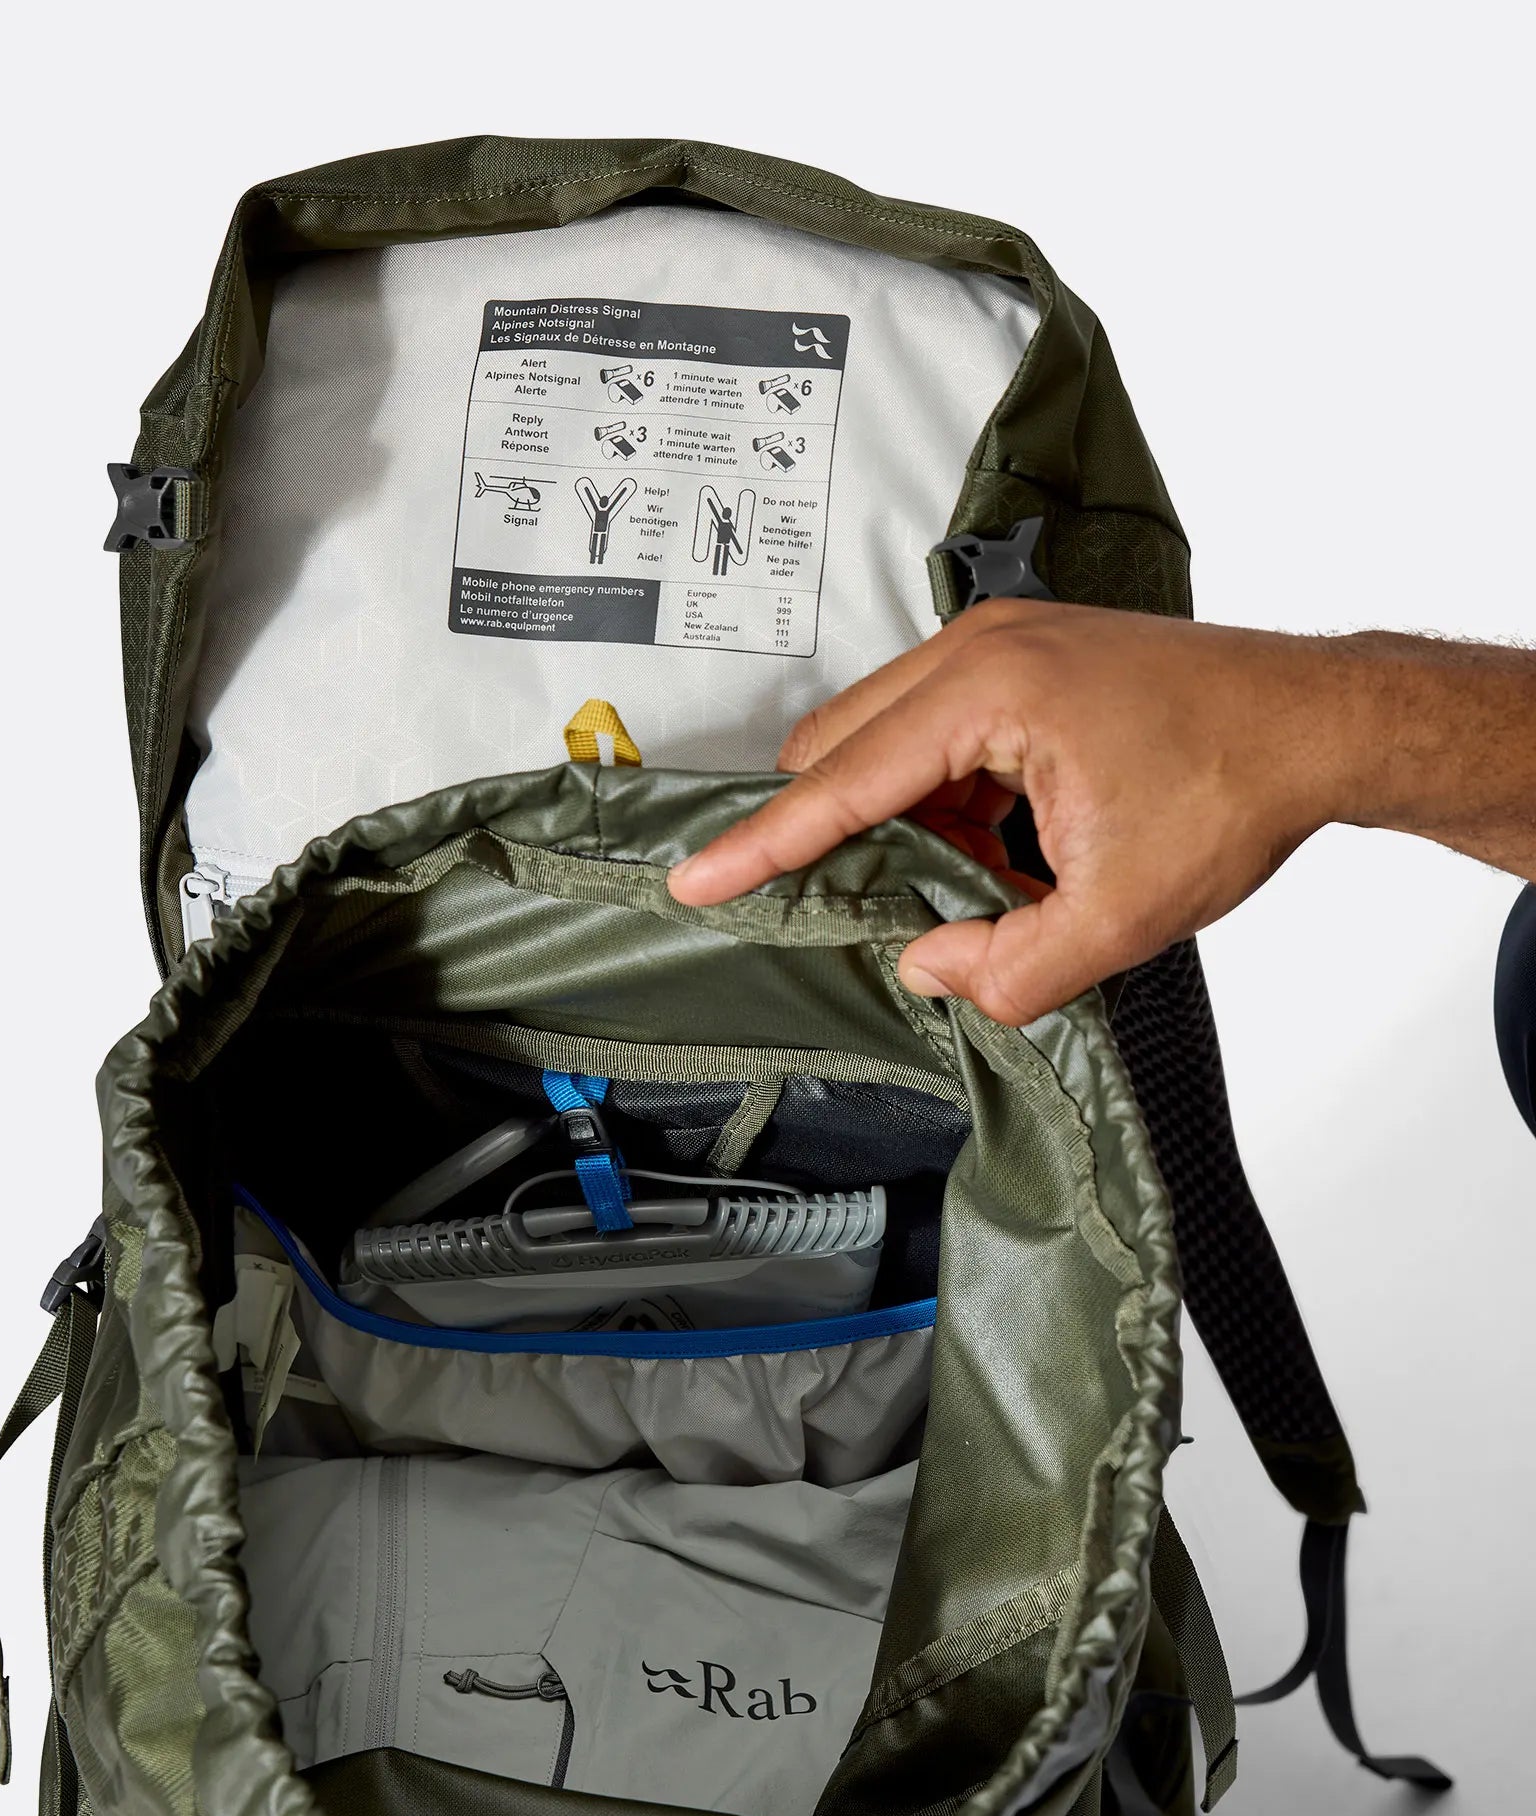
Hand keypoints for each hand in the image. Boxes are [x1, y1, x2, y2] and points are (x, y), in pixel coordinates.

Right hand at [666, 605, 1535, 1024]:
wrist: (1320, 722)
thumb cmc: (1237, 782)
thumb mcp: (1122, 912)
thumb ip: (1010, 964)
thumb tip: (927, 968)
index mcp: (992, 691)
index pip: (841, 782)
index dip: (762, 845)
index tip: (697, 880)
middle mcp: (983, 648)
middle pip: (841, 744)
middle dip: (829, 831)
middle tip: (830, 907)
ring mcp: (1002, 644)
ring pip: (885, 737)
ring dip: (899, 819)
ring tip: (978, 885)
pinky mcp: (1022, 659)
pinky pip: (935, 731)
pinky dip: (941, 798)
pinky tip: (996, 852)